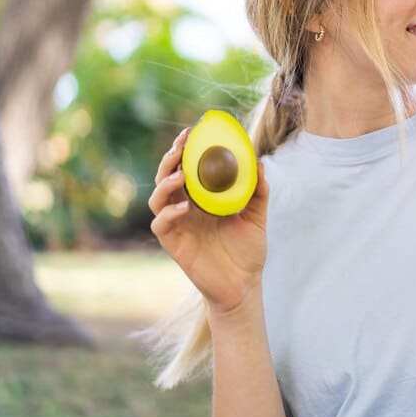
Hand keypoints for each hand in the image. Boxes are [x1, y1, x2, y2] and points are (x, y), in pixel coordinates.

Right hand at [147, 127, 270, 315]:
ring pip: (157, 198)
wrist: (244, 285)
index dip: (185, 150)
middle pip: (167, 177)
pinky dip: (169, 212)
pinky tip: (186, 205)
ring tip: (181, 175)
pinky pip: (161, 224)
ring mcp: (178, 226)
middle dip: (171, 159)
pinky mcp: (174, 244)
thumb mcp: (257, 217)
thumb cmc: (248, 251)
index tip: (193, 131)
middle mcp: (186, 209)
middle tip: (182, 146)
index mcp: (203, 199)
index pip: (187, 168)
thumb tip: (258, 162)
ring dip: (165, 183)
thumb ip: (258, 191)